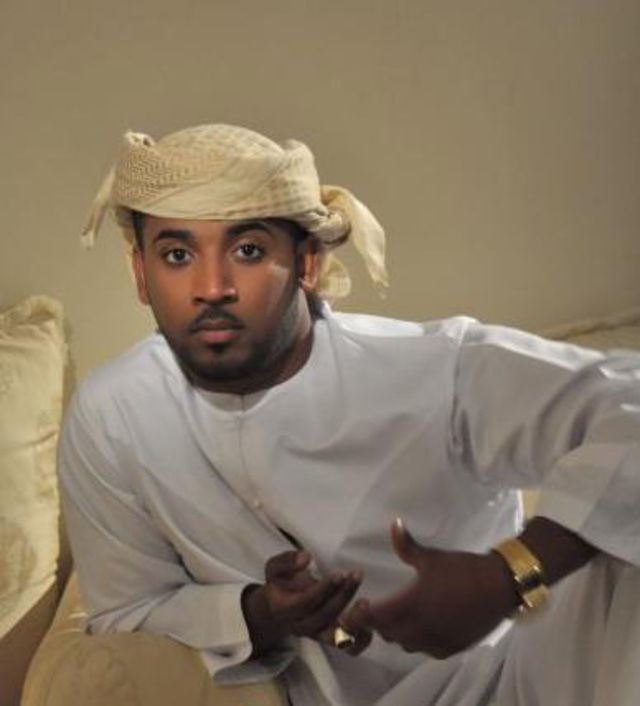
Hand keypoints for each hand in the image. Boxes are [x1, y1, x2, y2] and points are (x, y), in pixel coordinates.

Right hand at [242, 550, 369, 654]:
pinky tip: (371, 626)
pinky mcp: (329, 639)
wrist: (276, 611)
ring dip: (354, 620)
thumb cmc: (280, 585)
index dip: (323, 590)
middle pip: (324, 616)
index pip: (305, 603)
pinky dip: (360, 641)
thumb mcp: (275, 568)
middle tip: (356, 575)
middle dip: (342, 595)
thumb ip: (287, 560)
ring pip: (336, 636)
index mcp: (285, 609)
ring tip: (366, 603)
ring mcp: (317, 635)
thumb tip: (306, 557)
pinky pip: (347, 648)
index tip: (338, 574)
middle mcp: (301, 626)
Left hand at [341, 519, 517, 658]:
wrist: (499, 588)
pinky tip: (424, 624)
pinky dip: (417, 639)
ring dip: (397, 632)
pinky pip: (424, 650)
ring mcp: (435, 642)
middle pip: (386, 633)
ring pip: (404, 644)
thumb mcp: (431, 556)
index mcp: (409, 606)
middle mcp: (418, 629)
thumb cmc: (462, 569)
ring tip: (400, 613)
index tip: (361, 603)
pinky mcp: (450, 648)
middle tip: (378, 606)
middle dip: (378, 621)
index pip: (372, 618)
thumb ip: (406, 545)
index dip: (360, 615)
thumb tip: (394, 523)